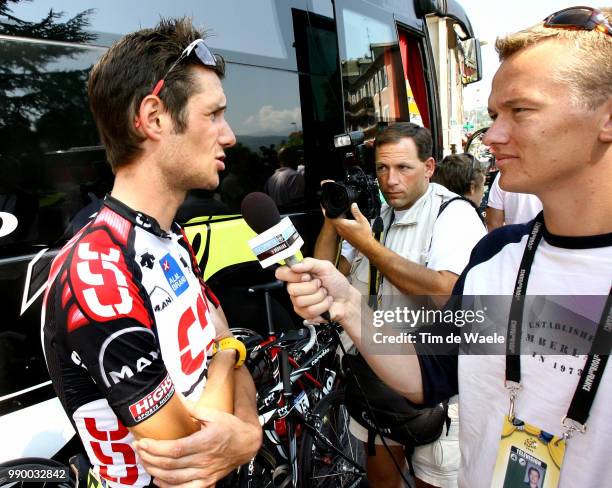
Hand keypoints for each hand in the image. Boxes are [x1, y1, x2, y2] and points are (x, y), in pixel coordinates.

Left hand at [133, 408, 261, 487]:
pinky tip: (158, 480)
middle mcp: (204, 460)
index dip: (156, 448)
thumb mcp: (213, 414)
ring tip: (145, 461)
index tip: (143, 442)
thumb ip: (193, 409)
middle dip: (150, 458)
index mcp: (205, 442)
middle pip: (170, 464)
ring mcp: (205, 473)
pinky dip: (168, 487)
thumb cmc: (230, 428)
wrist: (246, 443)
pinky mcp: (206, 481)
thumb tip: (176, 398)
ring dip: (155, 472)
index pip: (175, 449)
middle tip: (139, 449)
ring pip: (174, 478)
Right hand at [275, 257, 358, 322]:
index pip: (281, 273)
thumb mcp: (326, 267)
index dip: (292, 275)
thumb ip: (310, 263)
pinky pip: (310, 310)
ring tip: (324, 294)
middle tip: (320, 285)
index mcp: (298, 275)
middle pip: (291, 289)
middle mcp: (296, 288)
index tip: (306, 276)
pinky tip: (325, 303)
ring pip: (301, 301)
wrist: (346, 299)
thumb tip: (295, 265)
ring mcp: (299, 302)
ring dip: (319, 297)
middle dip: (312, 287)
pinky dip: (323, 305)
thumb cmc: (336, 283)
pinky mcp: (305, 313)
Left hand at [327, 203, 373, 250]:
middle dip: (335, 214)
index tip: (326, 208)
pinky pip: (340, 228)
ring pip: (337, 224)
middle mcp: (340, 229)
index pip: (331, 217)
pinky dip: (342, 224)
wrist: (366, 245)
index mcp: (342, 224)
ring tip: (345, 215)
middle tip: (340, 210)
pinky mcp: (344, 236)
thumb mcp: (362, 220)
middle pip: (333, 220)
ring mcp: (341, 233)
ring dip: (339, 219)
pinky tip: (349, 222)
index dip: (328, 211)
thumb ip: (356, 211)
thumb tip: (353, 204)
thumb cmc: (364, 234)